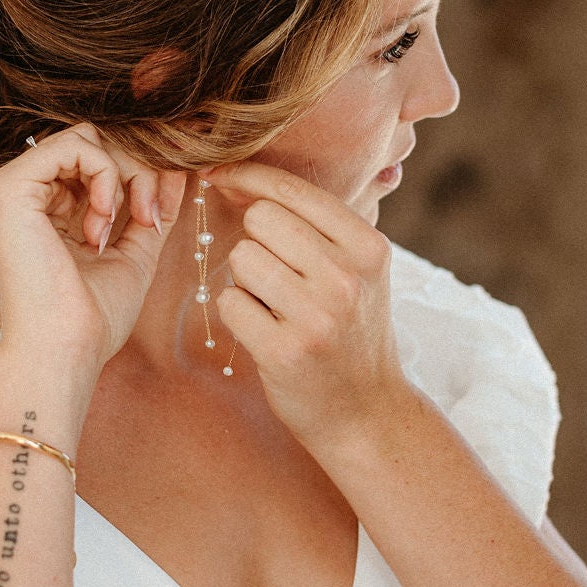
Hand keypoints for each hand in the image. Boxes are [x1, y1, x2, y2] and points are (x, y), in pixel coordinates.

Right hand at [0, 124, 188, 373]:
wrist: (65, 349)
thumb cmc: (92, 317)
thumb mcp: (134, 252)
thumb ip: (150, 208)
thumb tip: (178, 171)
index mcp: (44, 208)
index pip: (94, 160)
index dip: (136, 176)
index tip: (153, 217)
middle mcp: (23, 193)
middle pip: (93, 142)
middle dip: (135, 172)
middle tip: (147, 216)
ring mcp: (10, 187)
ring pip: (86, 138)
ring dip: (123, 175)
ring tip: (121, 223)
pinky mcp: (8, 187)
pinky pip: (74, 144)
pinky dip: (105, 173)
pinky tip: (102, 218)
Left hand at [206, 162, 405, 445]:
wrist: (366, 411)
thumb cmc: (350, 329)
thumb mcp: (357, 270)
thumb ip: (312, 224)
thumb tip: (234, 178)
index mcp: (368, 247)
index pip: (292, 190)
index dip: (246, 177)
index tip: (218, 176)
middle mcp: (347, 277)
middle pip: (260, 220)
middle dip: (255, 241)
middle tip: (276, 275)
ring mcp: (317, 316)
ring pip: (240, 258)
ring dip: (245, 279)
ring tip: (276, 306)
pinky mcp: (285, 351)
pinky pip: (229, 302)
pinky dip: (238, 313)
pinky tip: (265, 330)